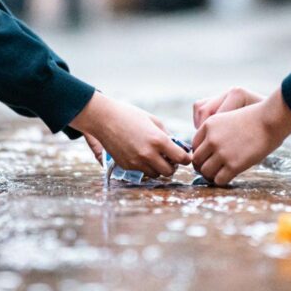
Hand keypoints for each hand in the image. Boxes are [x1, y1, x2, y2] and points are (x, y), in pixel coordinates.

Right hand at [69, 93, 190, 177]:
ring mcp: (136, 162)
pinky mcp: (127, 166)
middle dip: (173, 166)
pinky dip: (145, 166)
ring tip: (155, 157)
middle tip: (170, 159)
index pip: (181, 158)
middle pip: (170, 172)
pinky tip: (141, 154)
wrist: (104, 119)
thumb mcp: (153, 121)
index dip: (186, 159)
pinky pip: (142, 172)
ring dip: (159, 168)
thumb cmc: (130, 115)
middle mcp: (148, 154)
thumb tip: (178, 147)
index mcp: (158, 140)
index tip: (186, 157)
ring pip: (156, 175)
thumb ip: (167, 135)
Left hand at [192, 89, 290, 185]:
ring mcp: (221, 153)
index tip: (209, 157)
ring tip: (220, 174)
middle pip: (196, 160)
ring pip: (205, 172)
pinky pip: (218, 180)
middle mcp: (211, 139)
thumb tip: (210, 151)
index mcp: (209, 125)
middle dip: (202, 166)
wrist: (269, 120)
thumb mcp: (227, 118)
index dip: (201, 154)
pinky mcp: (233, 165)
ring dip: (211, 175)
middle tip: (212, 170)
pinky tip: (229, 176)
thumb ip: (216, 132)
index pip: (194, 146)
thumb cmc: (253, 119)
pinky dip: (221, 181)